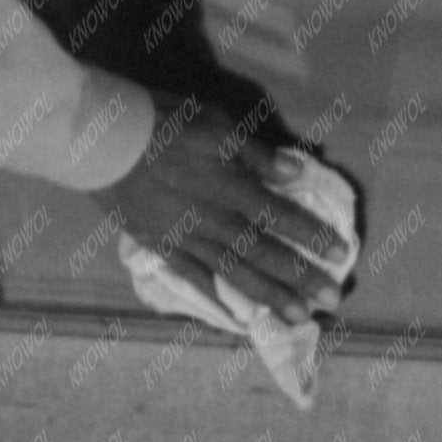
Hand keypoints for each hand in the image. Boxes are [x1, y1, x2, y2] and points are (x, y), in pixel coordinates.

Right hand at [106, 98, 347, 325]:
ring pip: (233, 272)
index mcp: (229, 188)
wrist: (100, 141)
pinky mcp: (159, 245)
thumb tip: (296, 172)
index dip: (312, 237)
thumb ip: (255, 153)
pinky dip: (212, 296)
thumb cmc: (162, 124)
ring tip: (296, 318)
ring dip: (268, 295)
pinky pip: (190, 276)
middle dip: (300, 277)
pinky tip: (232, 315)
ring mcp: (184, 238)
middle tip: (332, 301)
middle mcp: (212, 221)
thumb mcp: (216, 124)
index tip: (341, 256)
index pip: (280, 217)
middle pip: (263, 253)